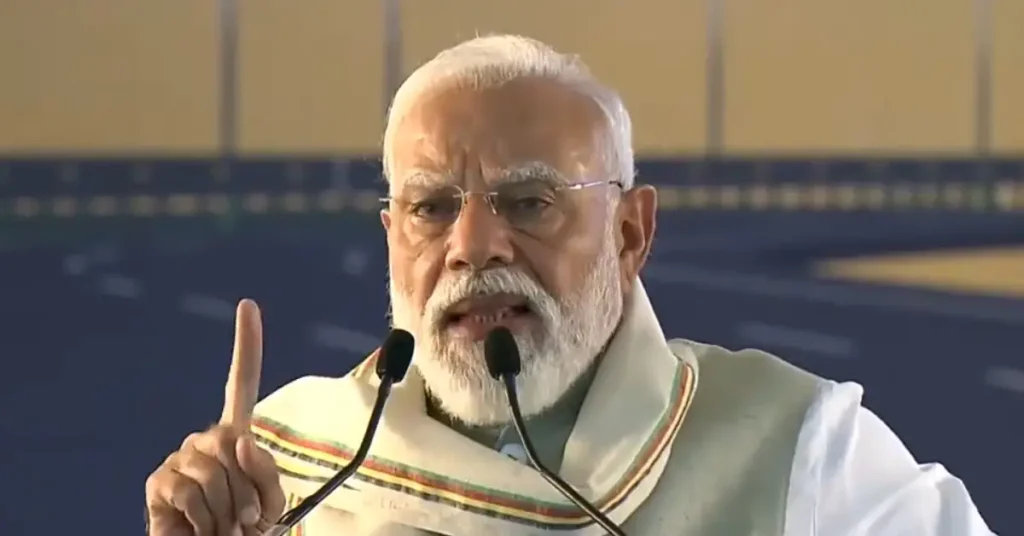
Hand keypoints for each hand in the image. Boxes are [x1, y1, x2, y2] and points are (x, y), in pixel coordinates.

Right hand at [145, 299, 285, 535]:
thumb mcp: (270, 502)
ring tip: (225, 526)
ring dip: (228, 510)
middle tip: (245, 519)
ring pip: (213, 472)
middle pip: (233, 444)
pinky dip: (205, 520)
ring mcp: (179, 457)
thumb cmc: (245, 528)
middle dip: (248, 489)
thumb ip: (264, 469)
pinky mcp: (158, 482)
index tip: (248, 305)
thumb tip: (238, 439)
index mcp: (235, 436)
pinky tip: (200, 528)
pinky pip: (191, 493)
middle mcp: (204, 439)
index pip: (240, 384)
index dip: (246, 346)